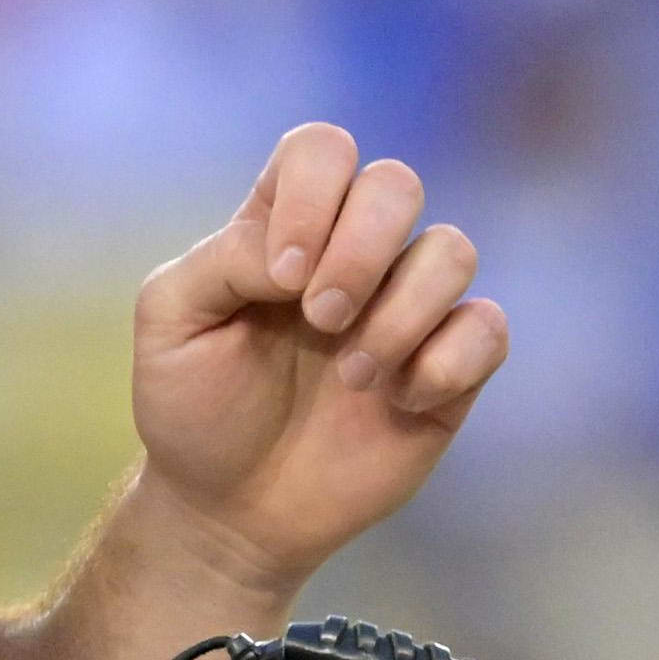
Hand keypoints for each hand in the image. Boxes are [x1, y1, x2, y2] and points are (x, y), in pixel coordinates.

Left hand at [128, 123, 508, 589]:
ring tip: (353, 375)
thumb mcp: (170, 323)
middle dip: (360, 250)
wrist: (231, 510)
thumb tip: (298, 253)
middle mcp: (353, 254)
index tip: (279, 276)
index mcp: (283, 226)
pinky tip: (398, 401)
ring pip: (452, 250)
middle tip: (319, 320)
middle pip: (397, 184)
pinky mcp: (449, 369)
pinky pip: (488, 327)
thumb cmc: (194, 408)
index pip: (322, 150)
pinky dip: (446, 362)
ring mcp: (406, 309)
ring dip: (400, 314)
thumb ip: (222, 259)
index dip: (312, 196)